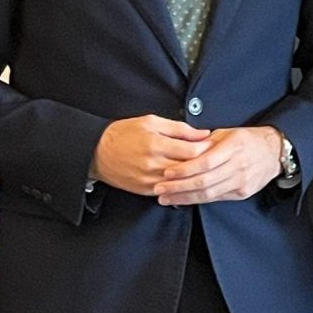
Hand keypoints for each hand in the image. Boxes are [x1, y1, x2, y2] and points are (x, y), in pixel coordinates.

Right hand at [92, 115, 210, 195]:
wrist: (96, 152)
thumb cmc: (124, 133)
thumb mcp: (151, 122)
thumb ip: (179, 128)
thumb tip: (204, 133)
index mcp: (156, 145)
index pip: (193, 151)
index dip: (208, 148)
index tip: (215, 145)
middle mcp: (153, 165)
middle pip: (190, 169)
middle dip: (205, 163)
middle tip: (215, 157)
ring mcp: (148, 180)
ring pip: (181, 182)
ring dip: (194, 176)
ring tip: (204, 168)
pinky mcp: (144, 190)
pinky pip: (169, 191)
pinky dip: (180, 186)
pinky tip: (187, 179)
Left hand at [153, 125, 283, 205]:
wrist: (274, 152)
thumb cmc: (247, 140)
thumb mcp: (228, 133)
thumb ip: (206, 142)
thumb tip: (181, 148)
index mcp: (234, 146)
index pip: (205, 162)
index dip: (184, 169)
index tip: (167, 173)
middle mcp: (239, 165)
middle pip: (204, 181)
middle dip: (178, 187)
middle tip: (159, 188)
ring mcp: (242, 181)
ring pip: (209, 193)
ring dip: (184, 197)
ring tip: (165, 198)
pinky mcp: (243, 193)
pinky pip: (217, 198)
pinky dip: (198, 200)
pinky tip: (183, 200)